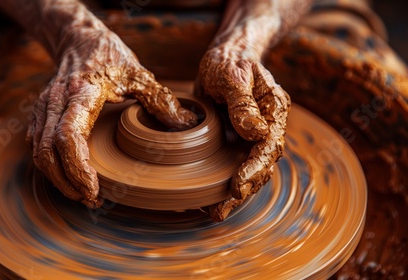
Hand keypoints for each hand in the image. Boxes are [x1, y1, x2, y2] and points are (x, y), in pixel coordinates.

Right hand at [27, 29, 196, 207]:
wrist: (79, 39)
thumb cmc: (111, 57)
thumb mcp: (140, 74)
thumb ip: (160, 101)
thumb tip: (187, 127)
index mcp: (81, 92)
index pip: (68, 136)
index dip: (77, 169)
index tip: (93, 191)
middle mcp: (56, 101)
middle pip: (47, 152)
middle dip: (66, 183)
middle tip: (90, 200)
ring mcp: (43, 107)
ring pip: (38, 152)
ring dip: (57, 179)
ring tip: (81, 194)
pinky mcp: (39, 114)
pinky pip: (37, 146)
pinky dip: (50, 167)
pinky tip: (68, 178)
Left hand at [195, 46, 289, 221]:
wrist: (226, 56)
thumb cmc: (230, 62)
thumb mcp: (233, 76)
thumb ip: (244, 103)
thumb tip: (256, 132)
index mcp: (274, 110)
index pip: (268, 145)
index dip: (254, 168)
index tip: (238, 185)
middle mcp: (268, 126)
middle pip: (262, 164)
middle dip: (245, 189)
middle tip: (223, 209)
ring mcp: (254, 136)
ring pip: (250, 169)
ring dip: (237, 193)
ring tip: (217, 212)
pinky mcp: (239, 140)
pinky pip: (235, 164)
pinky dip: (225, 181)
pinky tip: (212, 197)